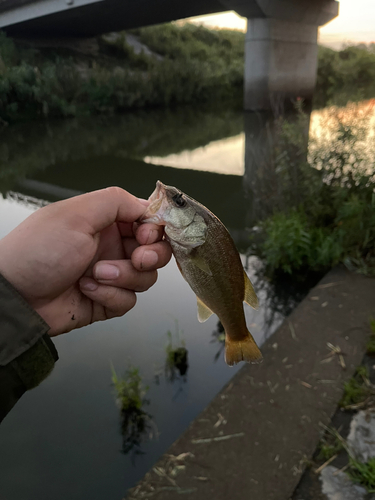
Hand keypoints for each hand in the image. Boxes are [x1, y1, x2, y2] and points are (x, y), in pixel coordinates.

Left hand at [0, 187, 171, 335]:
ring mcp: (110, 275)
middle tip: (137, 259)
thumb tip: (148, 206)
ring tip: (95, 274)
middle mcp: (110, 246)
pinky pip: (128, 300)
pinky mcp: (107, 301)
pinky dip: (111, 296)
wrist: (15, 296)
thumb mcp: (77, 214)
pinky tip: (87, 290)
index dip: (154, 229)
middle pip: (154, 251)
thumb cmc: (38, 251)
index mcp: (105, 222)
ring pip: (145, 277)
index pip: (147, 221)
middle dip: (150, 256)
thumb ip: (116, 201)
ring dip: (124, 277)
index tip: (145, 235)